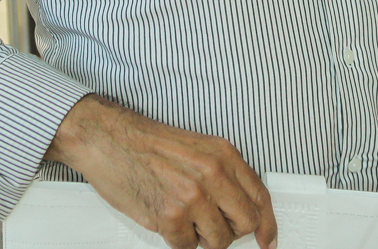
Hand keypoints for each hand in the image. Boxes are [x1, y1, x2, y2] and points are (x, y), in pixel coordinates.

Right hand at [46, 95, 277, 248]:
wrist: (110, 140)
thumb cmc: (149, 145)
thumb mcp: (199, 149)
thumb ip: (224, 175)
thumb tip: (243, 207)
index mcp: (224, 155)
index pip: (260, 196)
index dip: (267, 224)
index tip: (267, 240)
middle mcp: (213, 174)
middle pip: (245, 223)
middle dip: (232, 232)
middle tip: (214, 228)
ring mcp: (192, 196)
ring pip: (219, 241)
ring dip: (204, 239)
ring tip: (186, 220)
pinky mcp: (170, 215)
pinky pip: (186, 246)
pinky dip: (178, 240)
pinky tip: (167, 220)